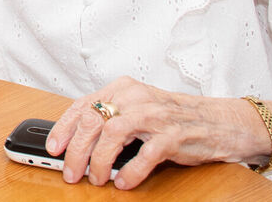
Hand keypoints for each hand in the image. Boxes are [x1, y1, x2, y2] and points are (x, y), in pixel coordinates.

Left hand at [46, 76, 267, 189]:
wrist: (219, 121)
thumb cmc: (173, 117)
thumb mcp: (137, 109)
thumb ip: (111, 118)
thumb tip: (76, 142)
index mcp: (122, 89)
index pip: (83, 105)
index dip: (63, 128)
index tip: (53, 148)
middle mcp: (135, 97)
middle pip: (93, 121)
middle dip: (76, 150)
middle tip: (70, 172)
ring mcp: (155, 115)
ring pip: (112, 134)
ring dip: (98, 161)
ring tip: (95, 178)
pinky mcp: (174, 135)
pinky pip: (145, 155)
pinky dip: (130, 171)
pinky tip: (123, 182)